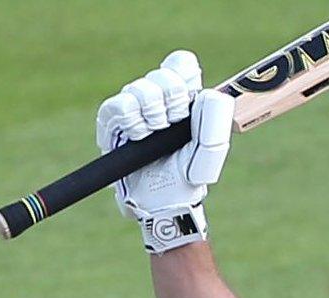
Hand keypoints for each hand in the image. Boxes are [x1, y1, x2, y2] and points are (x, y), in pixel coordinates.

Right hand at [95, 50, 234, 253]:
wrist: (163, 202)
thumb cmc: (188, 178)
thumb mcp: (209, 151)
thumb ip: (216, 121)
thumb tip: (208, 93)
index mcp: (184, 100)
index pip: (181, 64)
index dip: (184, 76)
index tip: (187, 101)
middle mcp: (158, 100)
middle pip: (163, 75)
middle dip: (171, 101)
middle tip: (172, 126)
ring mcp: (135, 110)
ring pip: (140, 88)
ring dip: (151, 114)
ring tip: (153, 136)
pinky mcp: (112, 123)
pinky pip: (117, 106)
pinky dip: (130, 121)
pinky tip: (137, 137)